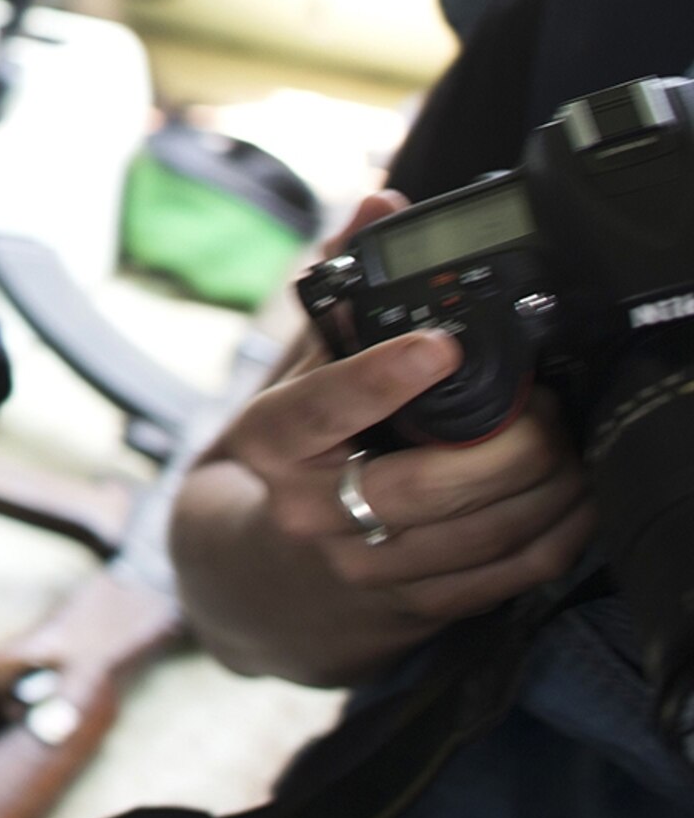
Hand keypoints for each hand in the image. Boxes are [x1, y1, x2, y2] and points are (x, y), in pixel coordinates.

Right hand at [177, 192, 594, 682]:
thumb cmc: (275, 466)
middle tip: (545, 403)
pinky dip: (555, 533)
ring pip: (481, 532)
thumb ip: (340, 293)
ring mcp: (361, 569)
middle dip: (514, 440)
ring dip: (548, 484)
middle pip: (429, 484)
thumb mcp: (288, 379)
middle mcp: (308, 513)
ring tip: (566, 442)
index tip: (441, 346)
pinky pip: (505, 576)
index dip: (382, 378)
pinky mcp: (410, 610)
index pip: (322, 409)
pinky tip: (569, 497)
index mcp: (269, 445)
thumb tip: (380, 207)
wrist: (248, 584)